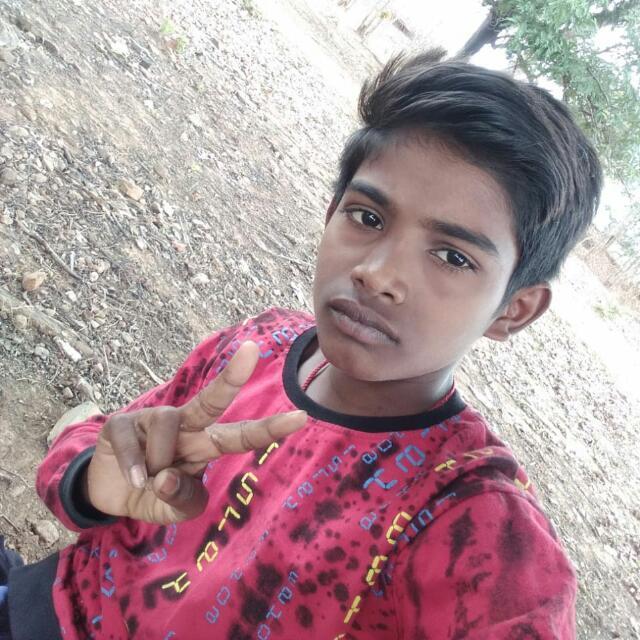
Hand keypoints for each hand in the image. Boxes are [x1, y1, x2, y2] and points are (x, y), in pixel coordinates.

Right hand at [85, 341, 305, 523]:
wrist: (108, 491)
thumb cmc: (153, 494)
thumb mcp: (174, 510)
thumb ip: (182, 501)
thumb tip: (165, 477)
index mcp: (205, 444)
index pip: (240, 435)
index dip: (269, 428)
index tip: (301, 417)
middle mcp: (185, 425)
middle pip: (211, 400)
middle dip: (232, 376)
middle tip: (252, 349)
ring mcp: (153, 420)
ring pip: (169, 426)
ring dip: (160, 463)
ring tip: (148, 481)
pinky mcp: (122, 423)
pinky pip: (133, 442)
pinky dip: (134, 466)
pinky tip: (134, 479)